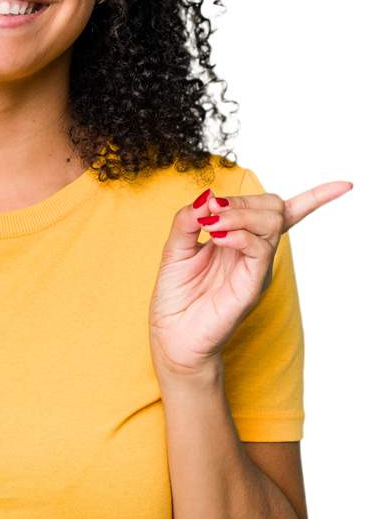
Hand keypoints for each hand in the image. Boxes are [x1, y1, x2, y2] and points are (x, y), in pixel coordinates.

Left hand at [150, 180, 353, 376]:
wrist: (172, 334)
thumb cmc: (176, 293)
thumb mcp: (175, 247)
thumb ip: (188, 219)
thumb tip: (206, 196)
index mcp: (241, 239)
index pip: (283, 212)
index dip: (316, 197)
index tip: (346, 184)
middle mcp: (254, 251)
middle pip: (274, 208)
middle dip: (244, 199)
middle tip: (212, 211)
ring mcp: (256, 268)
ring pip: (270, 223)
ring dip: (239, 213)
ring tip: (210, 225)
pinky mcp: (252, 285)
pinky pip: (259, 250)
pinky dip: (239, 235)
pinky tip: (218, 237)